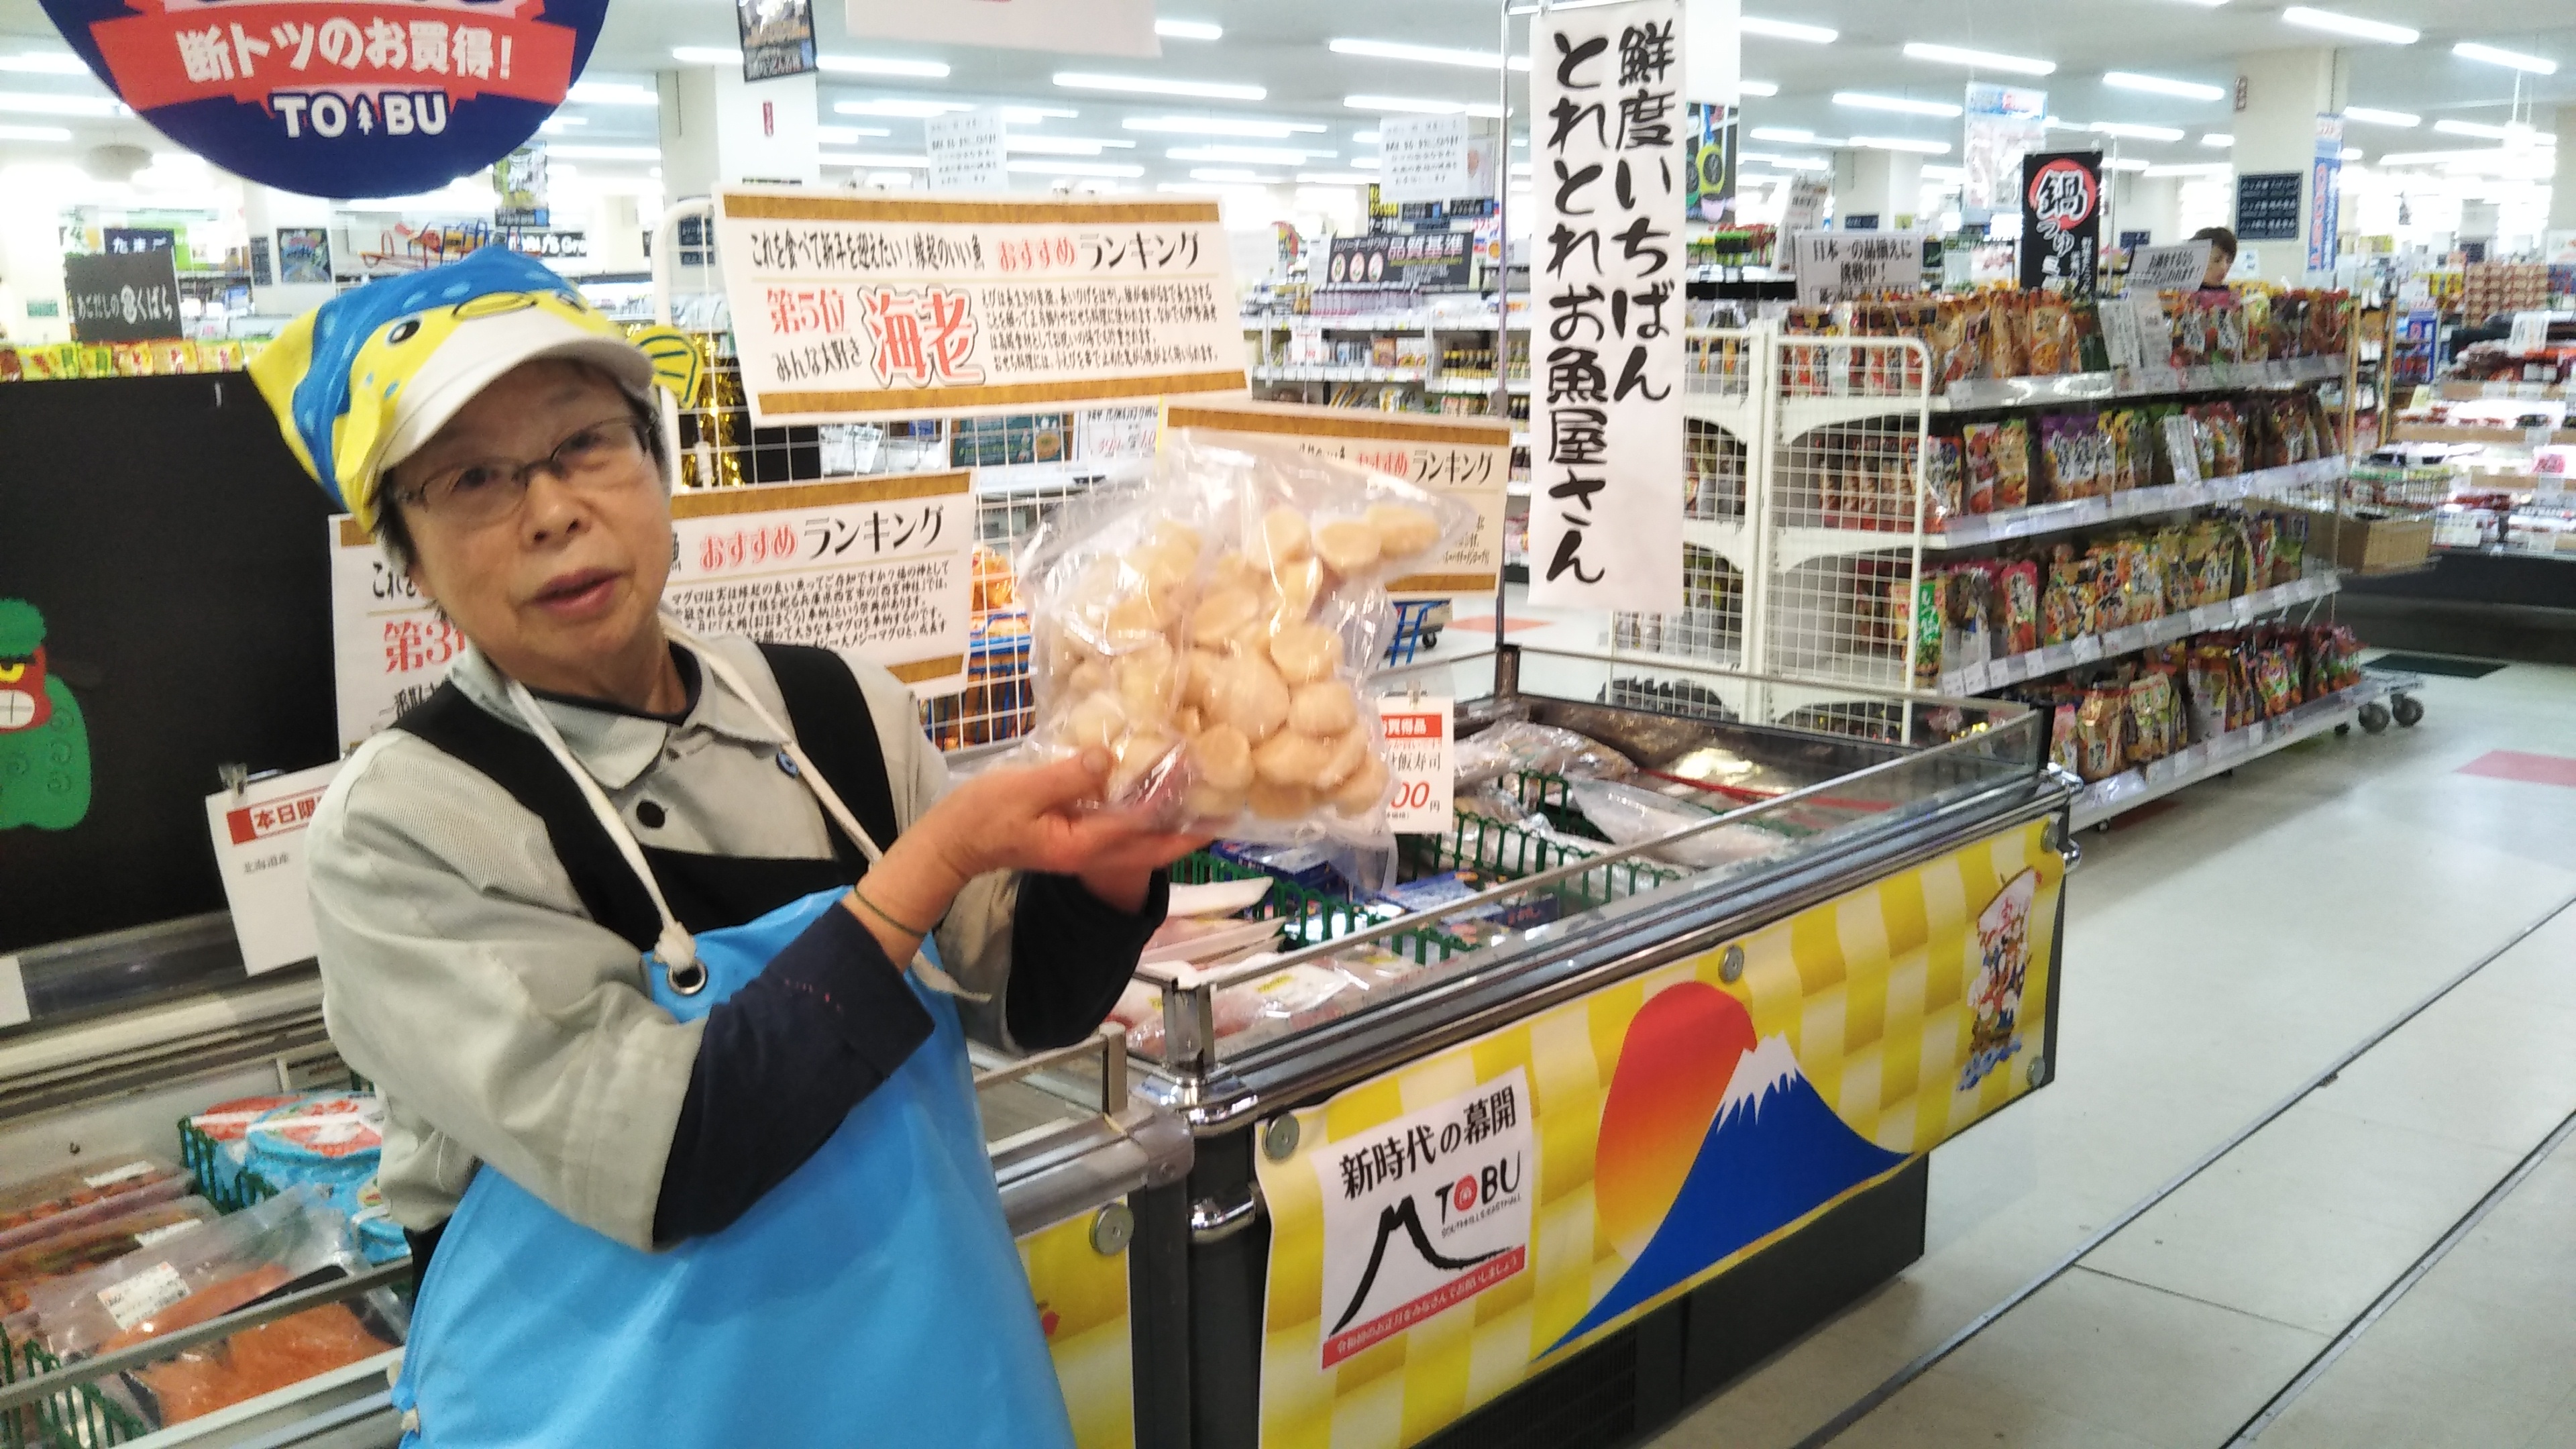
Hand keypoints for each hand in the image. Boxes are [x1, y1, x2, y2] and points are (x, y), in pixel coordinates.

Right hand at [922, 752, 1205, 884]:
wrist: (953, 841)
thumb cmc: (982, 815)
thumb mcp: (1024, 790)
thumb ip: (1069, 776)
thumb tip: (1109, 758)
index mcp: (1082, 844)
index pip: (1141, 827)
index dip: (1176, 811)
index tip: (1208, 796)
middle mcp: (1090, 851)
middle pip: (1150, 846)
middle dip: (1188, 833)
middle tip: (1225, 815)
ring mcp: (1082, 846)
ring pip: (1137, 839)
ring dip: (1169, 825)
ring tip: (1200, 803)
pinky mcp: (1073, 835)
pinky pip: (1118, 829)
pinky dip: (1141, 816)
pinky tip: (1150, 794)